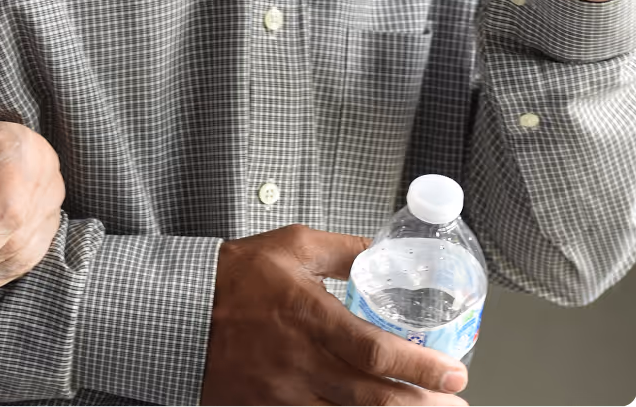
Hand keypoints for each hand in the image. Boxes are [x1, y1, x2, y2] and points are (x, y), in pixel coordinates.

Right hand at [200, 226, 469, 406]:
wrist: (179, 312)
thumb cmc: (233, 276)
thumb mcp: (291, 245)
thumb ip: (341, 250)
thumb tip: (379, 252)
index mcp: (310, 317)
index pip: (376, 350)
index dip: (420, 366)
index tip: (454, 372)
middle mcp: (302, 363)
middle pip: (374, 398)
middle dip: (423, 405)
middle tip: (457, 406)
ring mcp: (286, 396)